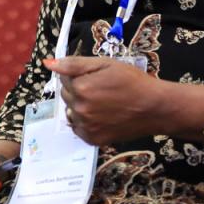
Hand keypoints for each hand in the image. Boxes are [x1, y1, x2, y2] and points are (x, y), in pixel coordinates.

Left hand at [46, 55, 166, 145]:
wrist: (155, 107)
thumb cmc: (132, 81)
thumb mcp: (105, 64)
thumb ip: (74, 64)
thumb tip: (48, 63)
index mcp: (81, 88)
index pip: (63, 78)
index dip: (79, 75)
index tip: (96, 77)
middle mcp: (80, 109)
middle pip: (67, 95)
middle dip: (79, 90)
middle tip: (102, 89)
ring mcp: (86, 126)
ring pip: (71, 112)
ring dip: (81, 106)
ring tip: (104, 103)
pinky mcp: (93, 139)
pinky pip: (78, 128)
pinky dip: (86, 122)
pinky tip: (102, 117)